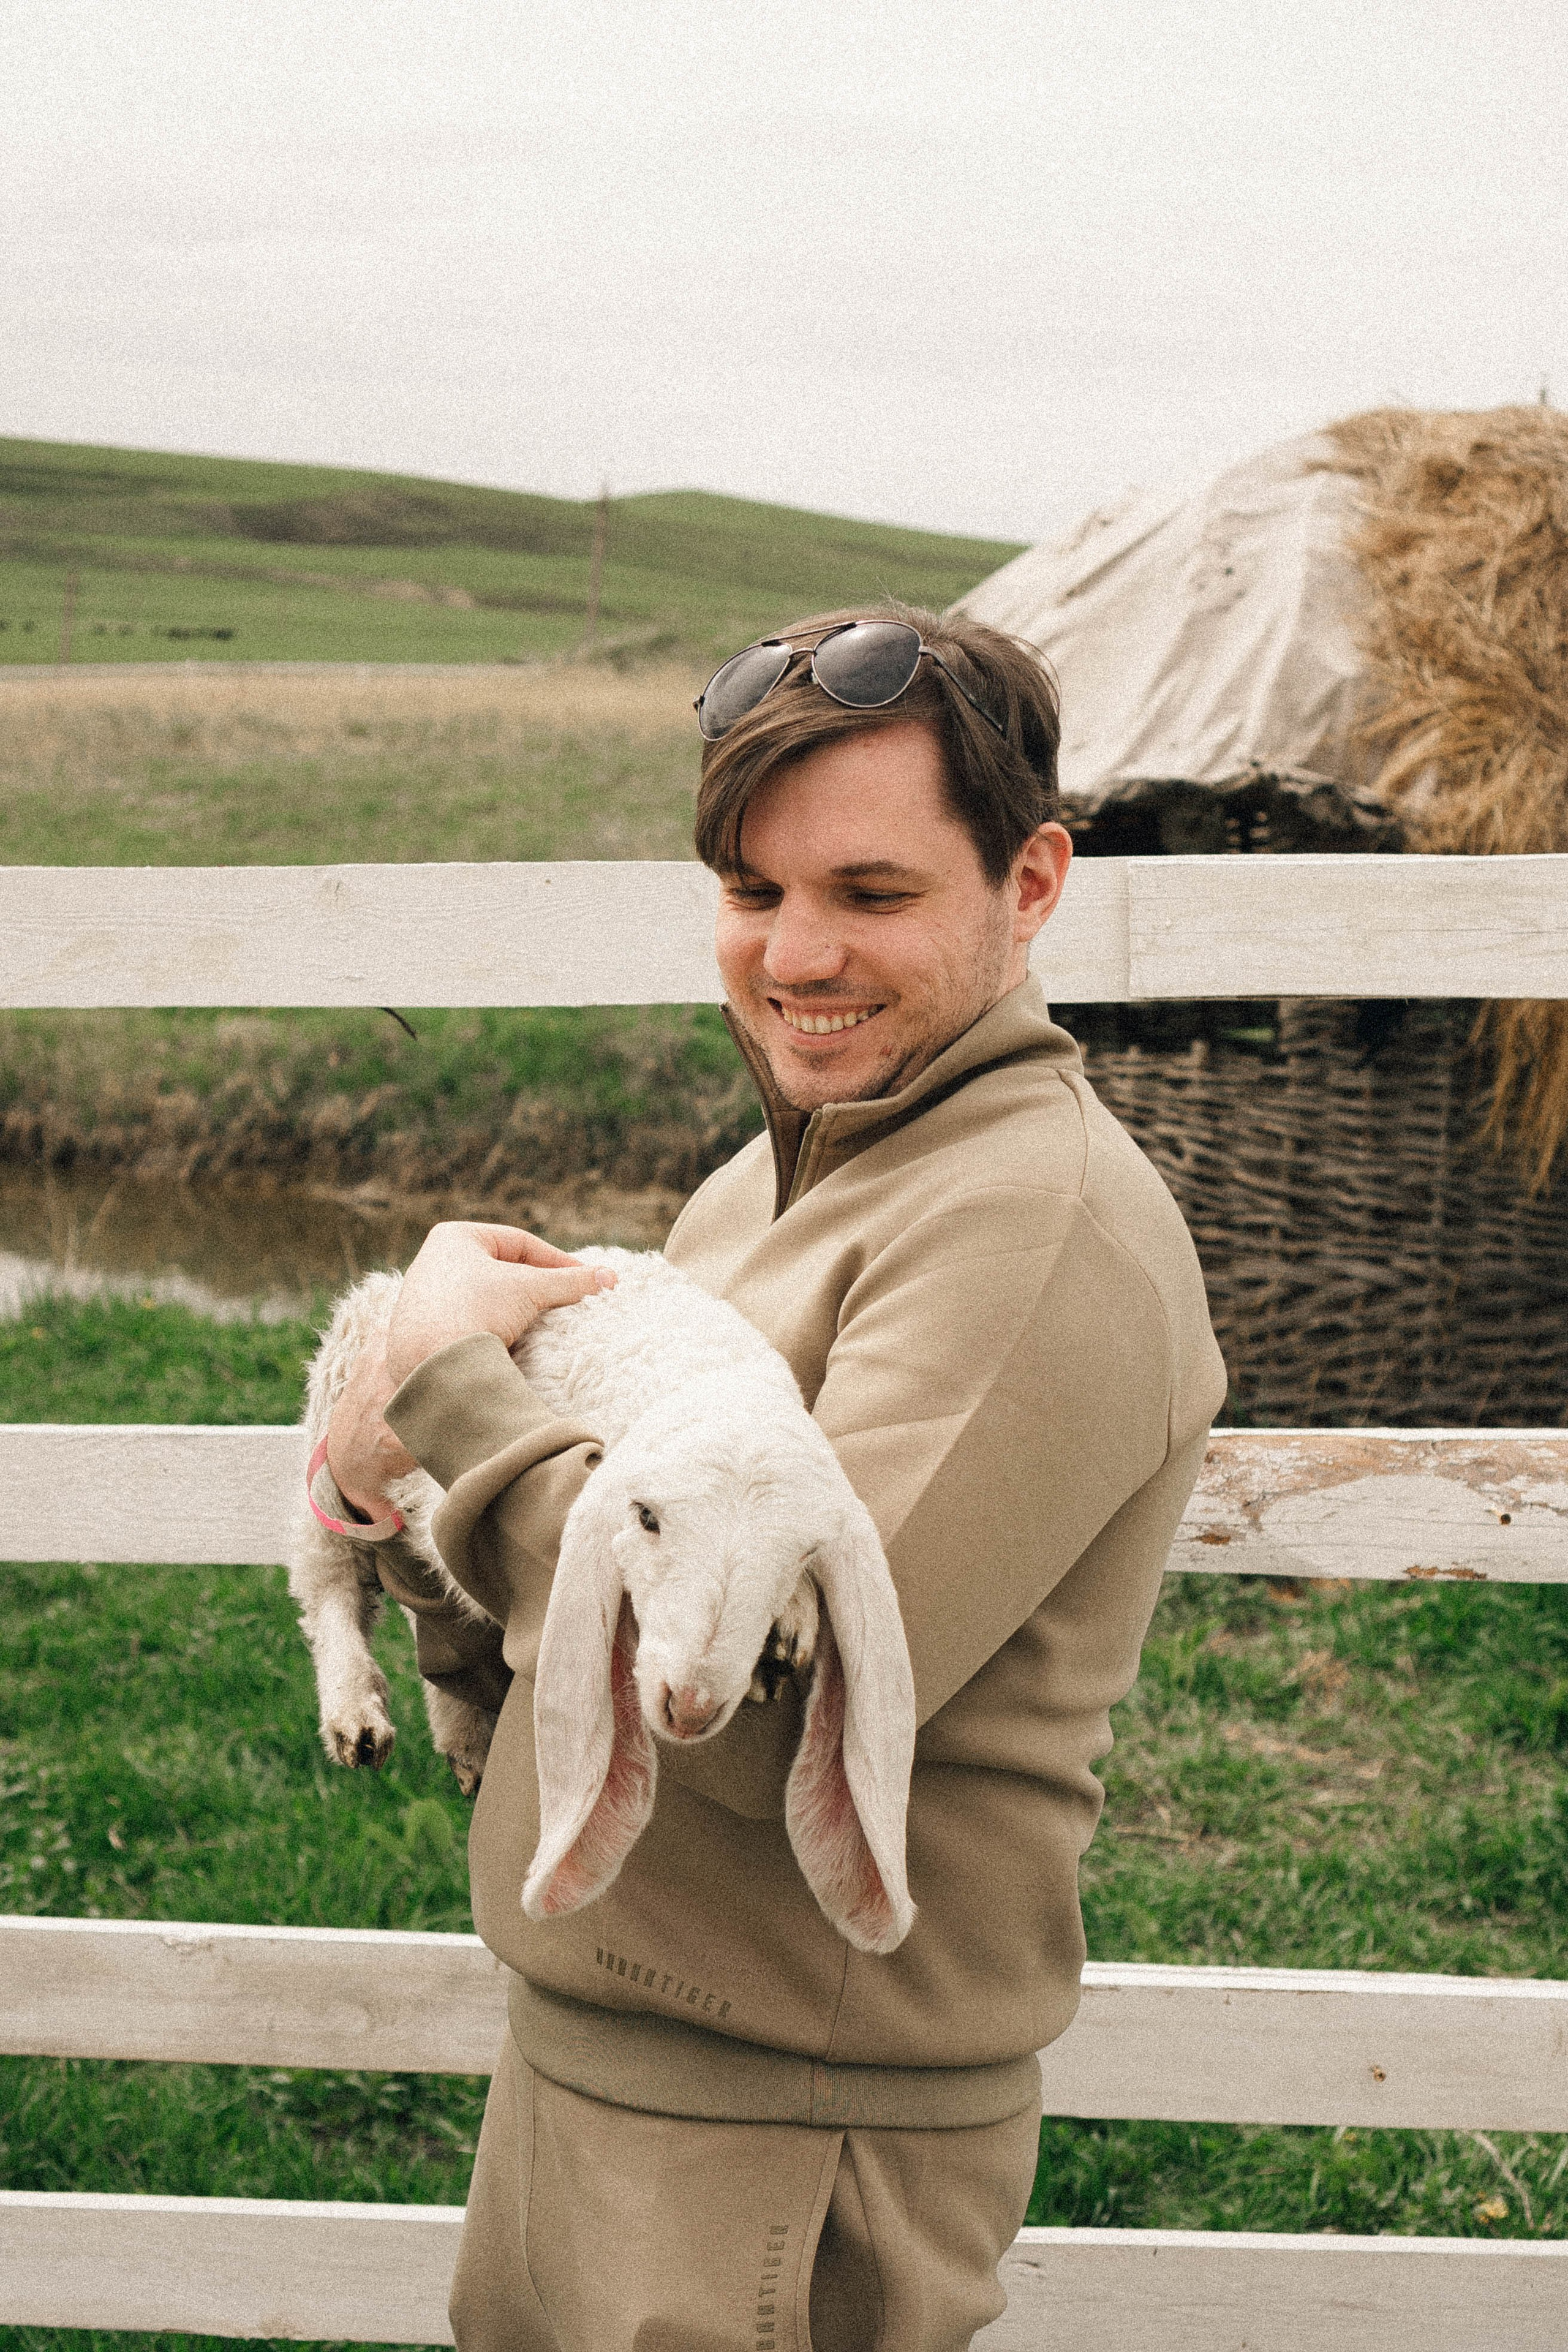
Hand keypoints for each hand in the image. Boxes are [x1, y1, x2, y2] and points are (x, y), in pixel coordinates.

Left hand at [383, 1222, 615, 1387]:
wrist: (430, 1365)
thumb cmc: (475, 1312)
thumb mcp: (531, 1290)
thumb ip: (572, 1281)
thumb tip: (611, 1278)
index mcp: (454, 1236)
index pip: (519, 1242)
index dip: (558, 1260)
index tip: (585, 1278)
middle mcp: (434, 1260)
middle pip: (503, 1269)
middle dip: (538, 1285)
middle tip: (568, 1300)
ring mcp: (425, 1296)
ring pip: (487, 1296)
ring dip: (516, 1308)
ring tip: (542, 1324)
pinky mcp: (422, 1329)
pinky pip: (469, 1320)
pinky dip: (493, 1327)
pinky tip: (510, 1342)